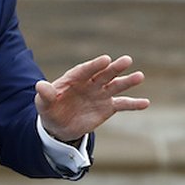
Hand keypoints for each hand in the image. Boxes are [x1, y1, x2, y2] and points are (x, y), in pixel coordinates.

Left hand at [35, 54, 149, 141]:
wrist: (58, 125)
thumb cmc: (50, 110)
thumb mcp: (43, 104)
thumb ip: (44, 94)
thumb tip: (39, 85)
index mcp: (74, 79)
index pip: (85, 70)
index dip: (94, 65)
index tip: (105, 60)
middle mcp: (90, 83)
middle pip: (103, 74)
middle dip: (114, 68)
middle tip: (127, 60)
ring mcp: (100, 94)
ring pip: (115, 86)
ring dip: (127, 81)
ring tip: (140, 76)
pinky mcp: (107, 107)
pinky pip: (122, 104)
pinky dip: (133, 104)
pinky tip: (145, 103)